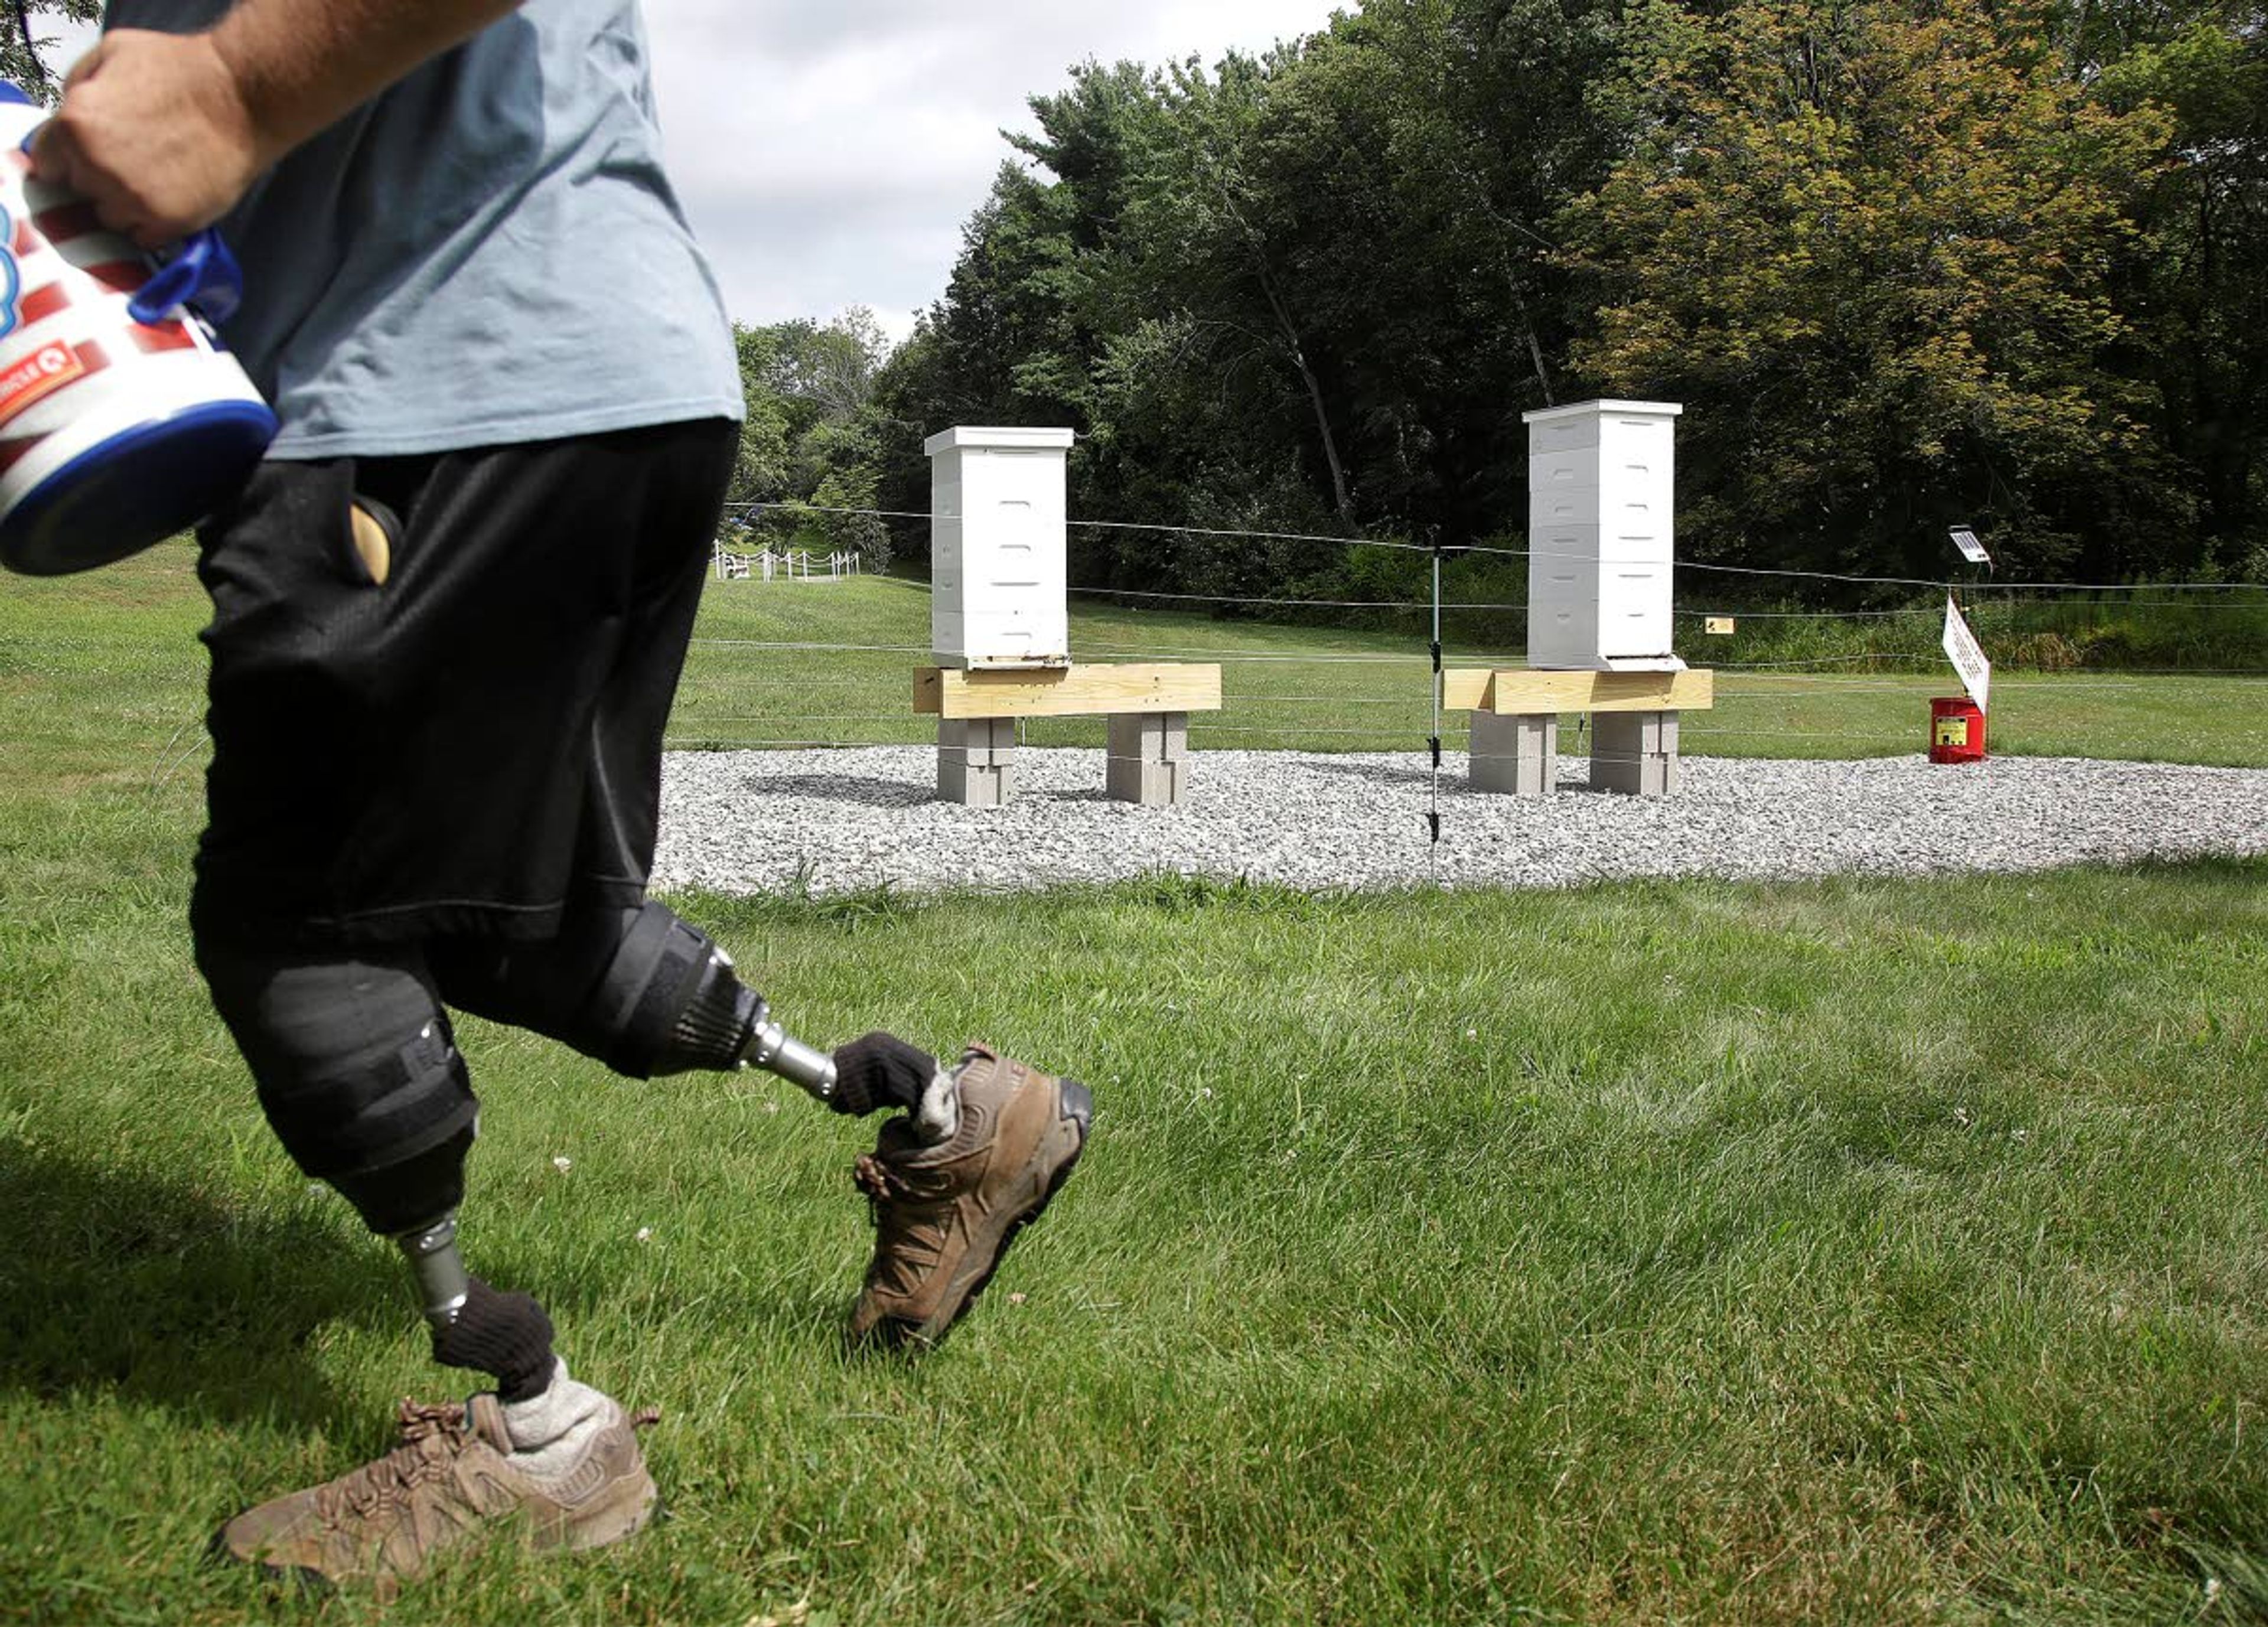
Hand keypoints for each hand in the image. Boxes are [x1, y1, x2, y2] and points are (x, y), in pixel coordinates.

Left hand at [28, 30, 274, 248]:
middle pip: (80, 191)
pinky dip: (153, 224)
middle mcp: (97, 167)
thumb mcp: (111, 52)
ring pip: (109, 218)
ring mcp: (132, 198)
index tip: (90, 157)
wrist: (242, 98)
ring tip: (155, 181)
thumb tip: (70, 115)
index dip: (70, 158)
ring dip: (126, 205)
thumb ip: (79, 86)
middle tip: (133, 161)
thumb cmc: (182, 69)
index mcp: (74, 125)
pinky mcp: (167, 222)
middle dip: (100, 178)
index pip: (48, 163)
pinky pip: (143, 238)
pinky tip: (170, 198)